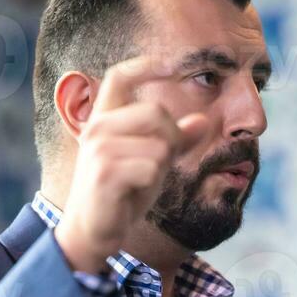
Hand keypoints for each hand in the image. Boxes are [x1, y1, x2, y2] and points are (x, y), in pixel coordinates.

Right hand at [55, 55, 208, 271]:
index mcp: (103, 119)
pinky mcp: (105, 172)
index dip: (146, 66)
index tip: (172, 65)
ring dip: (160, 167)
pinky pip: (151, 168)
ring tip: (140, 182)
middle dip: (171, 138)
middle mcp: (97, 128)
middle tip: (160, 164)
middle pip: (156, 112)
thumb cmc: (122, 195)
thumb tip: (204, 121)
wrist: (92, 231)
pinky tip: (133, 193)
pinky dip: (151, 183)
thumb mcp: (152, 162)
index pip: (119, 77)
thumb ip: (175, 140)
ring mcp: (99, 149)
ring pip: (159, 145)